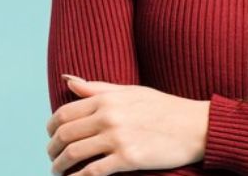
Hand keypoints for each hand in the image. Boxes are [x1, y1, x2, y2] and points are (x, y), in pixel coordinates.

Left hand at [45, 74, 209, 175]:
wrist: (196, 126)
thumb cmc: (164, 107)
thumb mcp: (129, 91)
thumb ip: (97, 88)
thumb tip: (67, 80)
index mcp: (106, 99)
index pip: (64, 113)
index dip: (51, 128)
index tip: (51, 138)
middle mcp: (108, 116)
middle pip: (65, 134)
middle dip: (52, 150)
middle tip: (52, 158)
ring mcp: (117, 137)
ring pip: (74, 154)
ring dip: (59, 166)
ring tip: (57, 172)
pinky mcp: (128, 158)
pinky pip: (93, 172)